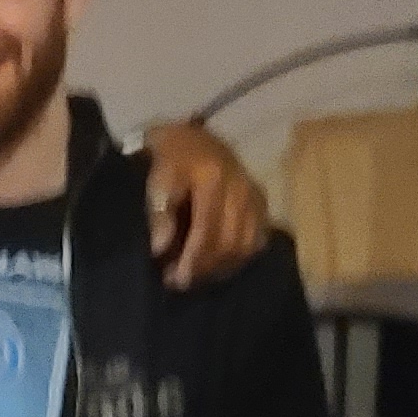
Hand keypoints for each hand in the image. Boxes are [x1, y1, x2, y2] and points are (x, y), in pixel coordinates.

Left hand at [139, 119, 272, 287]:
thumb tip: (160, 248)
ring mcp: (254, 194)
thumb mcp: (156, 176)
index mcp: (213, 178)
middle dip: (205, 268)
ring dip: (222, 266)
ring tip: (198, 276)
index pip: (207, 231)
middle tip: (181, 282)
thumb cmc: (168, 154)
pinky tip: (221, 264)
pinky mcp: (261, 201)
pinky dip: (240, 256)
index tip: (173, 279)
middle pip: (229, 242)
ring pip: (246, 244)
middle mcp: (240, 187)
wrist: (190, 134)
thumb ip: (159, 211)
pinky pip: (258, 238)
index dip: (191, 260)